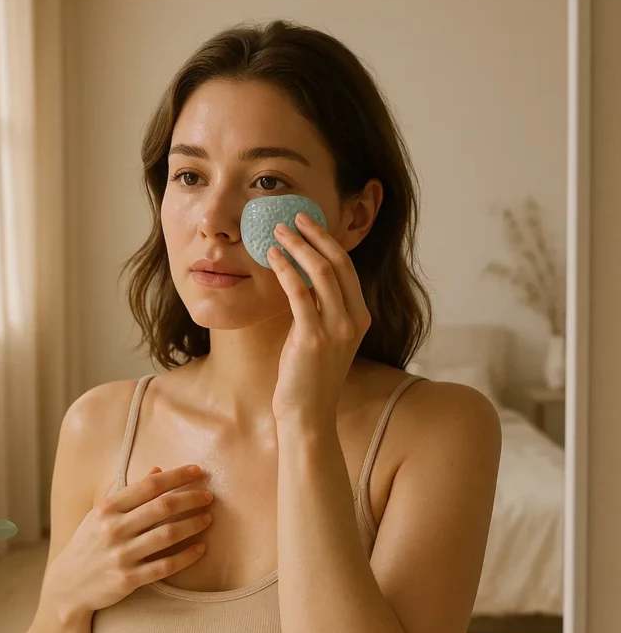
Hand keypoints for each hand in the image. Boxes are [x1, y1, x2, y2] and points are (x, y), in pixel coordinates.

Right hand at [43, 464, 212, 621]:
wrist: (66, 587)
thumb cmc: (88, 545)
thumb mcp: (100, 515)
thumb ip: (129, 493)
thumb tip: (157, 470)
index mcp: (107, 509)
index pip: (149, 485)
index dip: (177, 476)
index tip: (197, 470)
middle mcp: (113, 529)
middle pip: (162, 507)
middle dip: (191, 498)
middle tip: (209, 496)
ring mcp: (121, 555)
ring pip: (167, 535)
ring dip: (193, 524)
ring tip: (208, 518)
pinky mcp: (128, 580)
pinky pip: (165, 566)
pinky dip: (186, 556)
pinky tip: (201, 548)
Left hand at [268, 211, 370, 424]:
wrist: (308, 414)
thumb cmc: (310, 377)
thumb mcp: (322, 337)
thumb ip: (320, 309)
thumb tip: (301, 277)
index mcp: (360, 317)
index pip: (347, 268)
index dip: (327, 241)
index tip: (307, 224)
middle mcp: (354, 320)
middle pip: (338, 263)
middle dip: (314, 235)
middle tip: (292, 217)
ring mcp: (336, 329)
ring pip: (321, 272)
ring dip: (297, 246)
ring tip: (277, 231)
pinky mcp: (313, 338)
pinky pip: (299, 292)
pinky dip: (286, 269)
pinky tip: (272, 256)